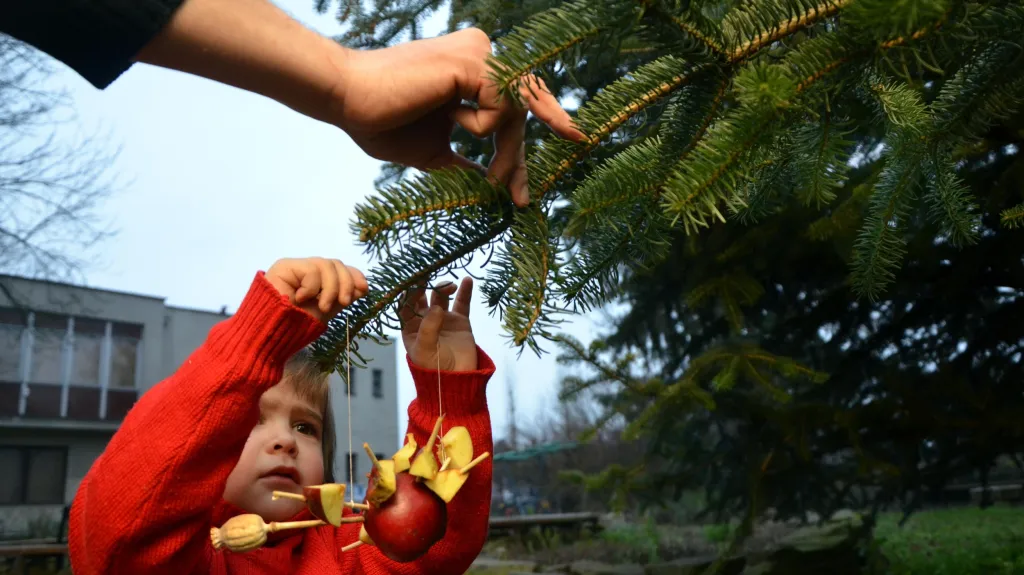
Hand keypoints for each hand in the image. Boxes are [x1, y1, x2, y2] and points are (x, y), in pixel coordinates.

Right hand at [265, 257, 367, 322]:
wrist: (271, 335)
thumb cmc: (295, 327)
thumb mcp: (326, 311)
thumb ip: (342, 297)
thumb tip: (363, 287)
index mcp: (315, 280)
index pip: (339, 268)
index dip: (354, 275)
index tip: (364, 289)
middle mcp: (305, 270)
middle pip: (335, 264)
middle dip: (346, 283)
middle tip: (345, 303)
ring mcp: (294, 267)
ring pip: (326, 265)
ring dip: (331, 289)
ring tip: (323, 307)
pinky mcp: (284, 267)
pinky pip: (311, 270)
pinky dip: (312, 287)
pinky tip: (301, 299)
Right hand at [327, 28, 585, 206]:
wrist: (346, 98)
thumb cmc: (380, 121)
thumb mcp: (433, 151)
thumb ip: (462, 163)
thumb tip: (488, 183)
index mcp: (472, 70)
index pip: (507, 113)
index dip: (516, 155)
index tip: (520, 196)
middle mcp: (480, 54)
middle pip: (520, 113)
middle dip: (520, 159)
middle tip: (521, 199)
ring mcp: (478, 54)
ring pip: (517, 113)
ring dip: (507, 155)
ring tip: (491, 180)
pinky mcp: (472, 62)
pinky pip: (501, 108)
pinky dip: (482, 127)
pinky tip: (450, 117)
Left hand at [400, 278, 477, 371]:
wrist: (457, 380)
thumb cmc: (434, 368)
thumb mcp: (426, 350)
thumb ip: (429, 328)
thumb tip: (436, 306)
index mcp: (410, 327)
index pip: (405, 305)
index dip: (408, 293)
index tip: (413, 282)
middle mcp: (425, 320)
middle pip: (422, 297)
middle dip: (424, 285)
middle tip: (428, 273)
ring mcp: (443, 318)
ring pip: (441, 296)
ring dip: (443, 287)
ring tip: (450, 286)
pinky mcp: (460, 320)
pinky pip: (462, 302)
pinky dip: (465, 291)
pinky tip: (467, 280)